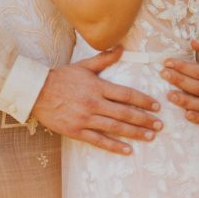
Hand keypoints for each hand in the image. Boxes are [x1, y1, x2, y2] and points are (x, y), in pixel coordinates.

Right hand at [33, 47, 162, 154]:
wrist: (38, 91)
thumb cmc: (61, 77)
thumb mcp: (84, 66)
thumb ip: (104, 59)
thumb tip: (122, 47)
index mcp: (97, 86)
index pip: (126, 94)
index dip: (143, 101)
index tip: (156, 106)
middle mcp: (94, 103)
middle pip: (125, 113)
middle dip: (145, 120)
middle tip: (160, 125)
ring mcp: (86, 118)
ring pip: (115, 128)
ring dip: (135, 133)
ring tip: (150, 137)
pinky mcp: (77, 130)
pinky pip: (99, 140)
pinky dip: (115, 146)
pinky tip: (128, 150)